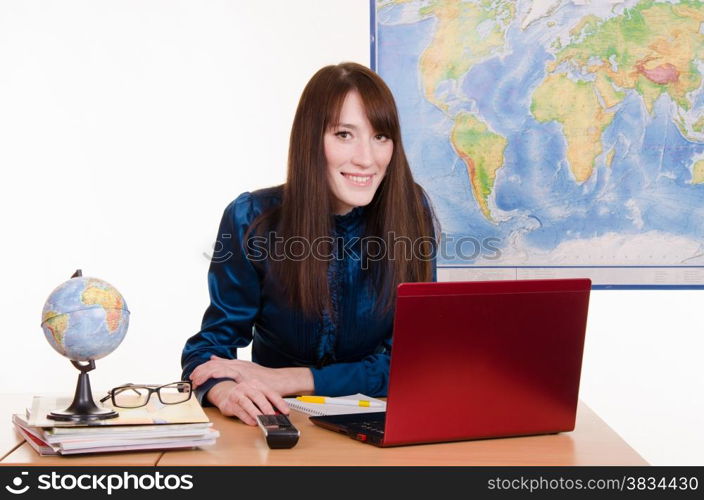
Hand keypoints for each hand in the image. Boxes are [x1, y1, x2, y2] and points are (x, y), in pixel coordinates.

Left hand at [190, 356, 312, 395]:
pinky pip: (229, 373)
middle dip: (200, 372)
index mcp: (235, 364)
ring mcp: (240, 369)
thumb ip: (229, 365)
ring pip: (218, 368)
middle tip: (191, 380)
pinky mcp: (245, 375)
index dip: (201, 369)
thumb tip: (213, 359)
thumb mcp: (245, 371)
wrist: (280, 380)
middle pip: (213, 365)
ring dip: (205, 374)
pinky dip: (219, 374)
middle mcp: (236, 364)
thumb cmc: (264, 378)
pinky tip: (211, 376)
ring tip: (196, 381)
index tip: (193, 376)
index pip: (213, 364)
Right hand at [206, 379, 287, 425]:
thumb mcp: (256, 395)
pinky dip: (247, 418)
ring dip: (256, 413)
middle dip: (267, 408)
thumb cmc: (244, 395)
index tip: (286, 411)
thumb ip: (267, 402)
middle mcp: (246, 387)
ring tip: (263, 420)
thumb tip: (279, 413)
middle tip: (273, 417)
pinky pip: (239, 411)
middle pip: (258, 396)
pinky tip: (253, 422)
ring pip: (247, 404)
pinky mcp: (229, 404)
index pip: (270, 392)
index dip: (279, 402)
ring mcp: (237, 394)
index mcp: (256, 384)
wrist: (225, 393)